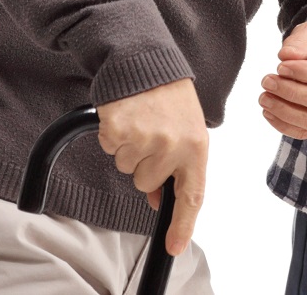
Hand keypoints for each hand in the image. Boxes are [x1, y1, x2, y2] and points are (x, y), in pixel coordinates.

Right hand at [96, 78, 207, 256]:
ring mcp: (144, 139)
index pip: (192, 195)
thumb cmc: (169, 93)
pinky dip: (113, 136)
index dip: (183, 225)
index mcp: (196, 145)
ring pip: (127, 167)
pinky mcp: (117, 131)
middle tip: (152, 133)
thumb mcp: (188, 127)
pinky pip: (110, 150)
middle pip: (146, 183)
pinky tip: (127, 115)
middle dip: (145, 165)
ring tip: (142, 120)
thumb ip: (179, 164)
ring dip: (129, 149)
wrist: (145, 59)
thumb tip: (157, 197)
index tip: (174, 246)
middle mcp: (172, 145)